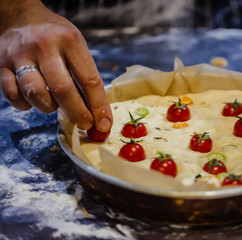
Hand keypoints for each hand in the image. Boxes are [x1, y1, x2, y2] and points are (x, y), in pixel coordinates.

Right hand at [0, 0, 112, 130]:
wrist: (20, 17)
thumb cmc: (56, 36)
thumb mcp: (76, 46)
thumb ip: (84, 75)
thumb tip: (96, 113)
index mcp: (70, 40)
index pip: (89, 80)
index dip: (98, 106)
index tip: (104, 123)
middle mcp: (44, 46)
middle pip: (63, 90)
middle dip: (77, 113)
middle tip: (85, 124)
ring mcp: (20, 55)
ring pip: (35, 94)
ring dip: (48, 107)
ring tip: (55, 103)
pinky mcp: (2, 65)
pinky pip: (13, 96)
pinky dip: (25, 105)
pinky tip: (33, 100)